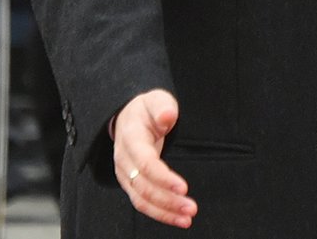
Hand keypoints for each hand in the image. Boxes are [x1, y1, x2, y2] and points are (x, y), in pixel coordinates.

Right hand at [113, 89, 193, 227]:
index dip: (163, 177)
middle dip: (168, 200)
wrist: (128, 118)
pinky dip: (160, 213)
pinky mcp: (131, 184)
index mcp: (130, 138)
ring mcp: (125, 174)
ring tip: (187, 218)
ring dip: (165, 211)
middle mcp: (124, 160)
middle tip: (192, 208)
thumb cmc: (146, 110)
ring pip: (142, 199)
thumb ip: (162, 106)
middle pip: (144, 186)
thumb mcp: (155, 99)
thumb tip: (168, 116)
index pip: (145, 163)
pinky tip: (178, 218)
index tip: (184, 187)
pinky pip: (143, 203)